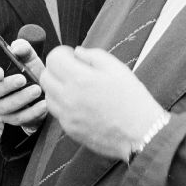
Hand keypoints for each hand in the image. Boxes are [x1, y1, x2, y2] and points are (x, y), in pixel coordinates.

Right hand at [0, 39, 48, 130]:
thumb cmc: (33, 73)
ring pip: (5, 107)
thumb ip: (23, 48)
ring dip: (21, 99)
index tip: (0, 72)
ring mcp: (2, 108)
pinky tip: (44, 105)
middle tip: (22, 79)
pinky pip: (19, 118)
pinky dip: (32, 112)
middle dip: (7, 86)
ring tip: (37, 90)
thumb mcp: (30, 58)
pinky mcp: (13, 120)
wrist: (47, 93)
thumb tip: (15, 49)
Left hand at [41, 46, 164, 160]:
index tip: (72, 56)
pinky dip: (63, 104)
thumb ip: (93, 55)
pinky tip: (80, 103)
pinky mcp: (69, 129)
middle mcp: (68, 97)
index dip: (62, 53)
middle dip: (56, 69)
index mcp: (80, 78)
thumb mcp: (117, 68)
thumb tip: (77, 52)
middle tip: (73, 70)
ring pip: (47, 95)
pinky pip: (56, 112)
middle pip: (45, 76)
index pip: (53, 58)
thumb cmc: (133, 100)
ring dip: (57, 87)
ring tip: (76, 88)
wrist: (140, 133)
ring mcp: (67, 115)